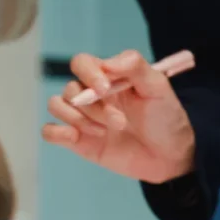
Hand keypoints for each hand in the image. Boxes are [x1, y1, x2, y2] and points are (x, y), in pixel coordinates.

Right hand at [42, 50, 195, 183]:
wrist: (170, 157)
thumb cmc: (165, 118)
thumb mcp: (158, 88)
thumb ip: (134, 67)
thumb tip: (107, 62)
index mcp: (108, 77)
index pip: (81, 63)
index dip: (88, 73)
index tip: (106, 89)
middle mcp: (91, 95)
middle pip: (70, 89)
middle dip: (94, 107)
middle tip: (120, 123)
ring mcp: (83, 118)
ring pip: (56, 105)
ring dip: (78, 119)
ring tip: (105, 133)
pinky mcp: (78, 142)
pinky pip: (49, 131)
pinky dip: (57, 132)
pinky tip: (77, 138)